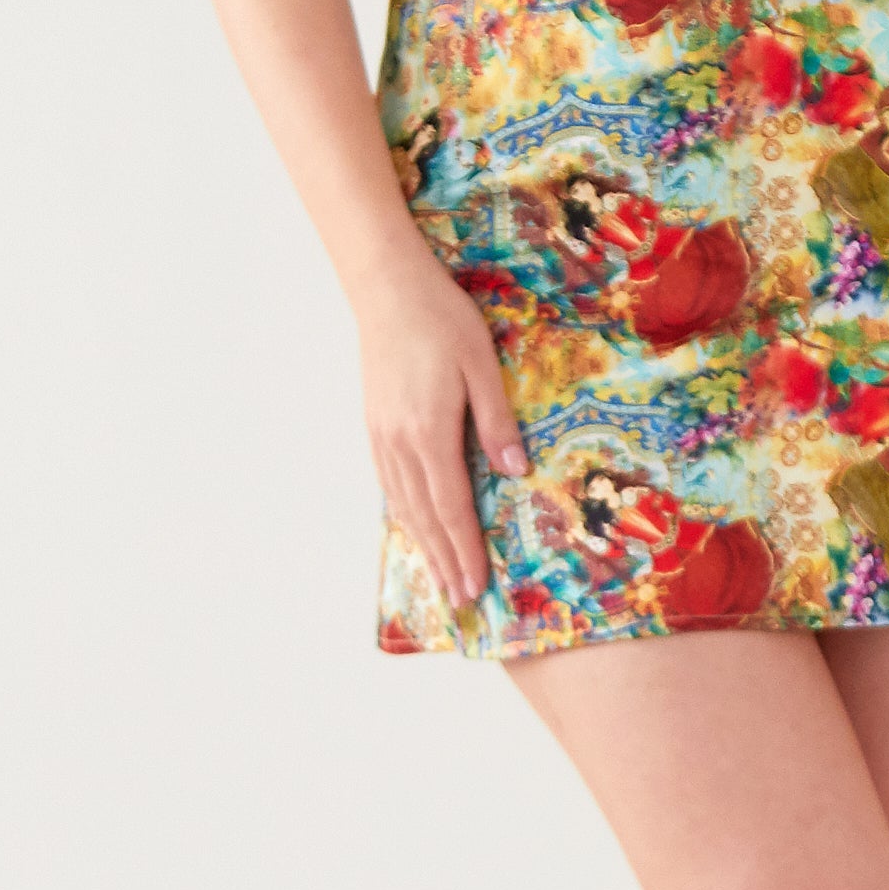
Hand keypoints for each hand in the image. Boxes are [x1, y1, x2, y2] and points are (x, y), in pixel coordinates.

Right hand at [356, 248, 527, 611]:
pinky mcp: (374, 426)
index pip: (451, 506)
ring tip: (440, 578)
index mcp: (430, 431)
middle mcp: (399, 443)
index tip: (477, 585)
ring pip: (403, 505)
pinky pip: (390, 485)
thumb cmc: (442, 319)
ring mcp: (381, 436)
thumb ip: (496, 422)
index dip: (465, 549)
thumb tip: (514, 473)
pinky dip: (404, 515)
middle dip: (445, 560)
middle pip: (424, 516)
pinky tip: (414, 527)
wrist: (387, 289)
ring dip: (423, 545)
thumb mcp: (482, 365)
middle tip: (462, 600)